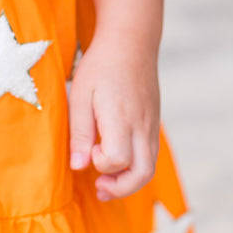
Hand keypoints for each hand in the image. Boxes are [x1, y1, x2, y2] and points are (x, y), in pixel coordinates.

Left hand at [67, 35, 159, 200]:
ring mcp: (151, 126)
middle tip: (98, 187)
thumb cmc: (101, 67)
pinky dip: (135, 168)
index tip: (88, 148)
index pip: (118, 159)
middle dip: (120, 189)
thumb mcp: (80, 96)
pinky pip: (150, 156)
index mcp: (121, 118)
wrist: (131, 43)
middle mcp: (142, 126)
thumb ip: (79, 133)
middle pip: (142, 173)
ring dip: (129, 183)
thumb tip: (78, 167)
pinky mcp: (153, 124)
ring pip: (149, 168)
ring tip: (105, 183)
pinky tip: (116, 163)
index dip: (101, 163)